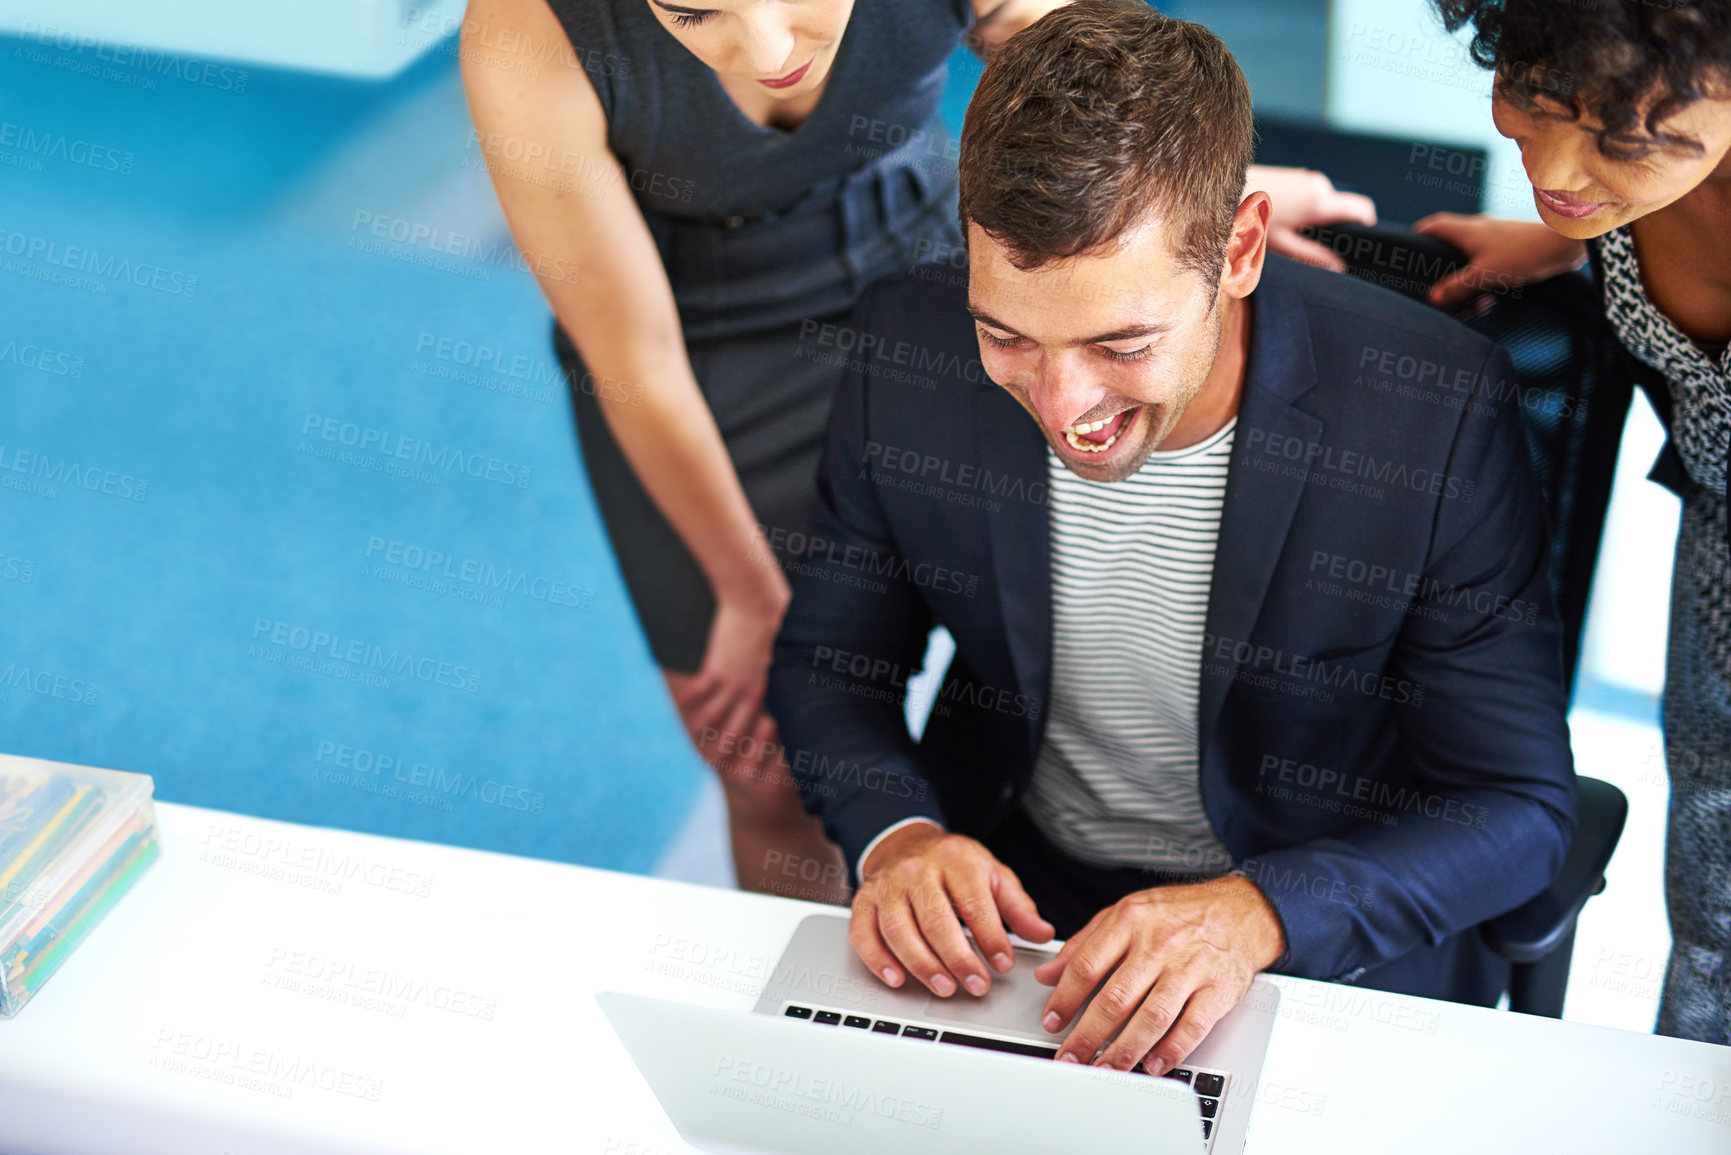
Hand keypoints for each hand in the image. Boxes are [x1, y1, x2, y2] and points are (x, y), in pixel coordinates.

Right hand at [667, 580, 789, 765]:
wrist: (758, 599)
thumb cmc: (777, 619)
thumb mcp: (788, 647)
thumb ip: (787, 664)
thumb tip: (794, 668)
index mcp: (774, 691)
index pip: (767, 727)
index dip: (759, 746)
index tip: (753, 761)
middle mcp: (754, 693)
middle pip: (739, 733)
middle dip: (726, 753)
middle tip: (714, 769)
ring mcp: (735, 683)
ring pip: (714, 718)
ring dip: (701, 734)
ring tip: (690, 746)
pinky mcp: (717, 668)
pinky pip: (698, 692)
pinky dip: (685, 701)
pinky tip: (676, 708)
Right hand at [850, 822, 1054, 995]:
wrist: (907, 842)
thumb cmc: (953, 864)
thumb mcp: (992, 874)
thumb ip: (1017, 906)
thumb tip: (1043, 934)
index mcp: (956, 860)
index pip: (974, 904)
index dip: (991, 938)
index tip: (1003, 964)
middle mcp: (918, 870)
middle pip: (936, 920)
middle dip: (958, 959)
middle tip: (977, 985)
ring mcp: (887, 885)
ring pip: (899, 930)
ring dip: (922, 965)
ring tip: (945, 987)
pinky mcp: (864, 900)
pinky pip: (864, 933)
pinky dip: (878, 960)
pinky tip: (897, 979)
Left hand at [1034, 875, 1283, 1074]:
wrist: (1240, 911)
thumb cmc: (1179, 914)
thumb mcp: (1125, 913)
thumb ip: (1084, 944)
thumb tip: (1049, 974)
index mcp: (1130, 921)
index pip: (1087, 965)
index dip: (1064, 999)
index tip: (1052, 1022)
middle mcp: (1159, 943)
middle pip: (1115, 997)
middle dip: (1088, 1035)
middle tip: (1071, 1057)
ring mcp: (1190, 967)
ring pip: (1152, 1017)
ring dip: (1125, 1050)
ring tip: (1105, 1068)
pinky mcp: (1218, 989)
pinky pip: (1192, 1026)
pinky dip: (1170, 1051)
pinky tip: (1153, 1065)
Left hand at [1246, 165, 1377, 271]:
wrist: (1224, 191)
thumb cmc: (1249, 221)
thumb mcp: (1282, 245)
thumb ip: (1313, 256)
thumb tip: (1340, 268)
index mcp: (1319, 201)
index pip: (1362, 208)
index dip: (1366, 226)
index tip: (1359, 243)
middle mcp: (1318, 184)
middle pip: (1341, 209)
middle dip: (1332, 227)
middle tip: (1312, 244)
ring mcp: (1306, 176)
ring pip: (1324, 202)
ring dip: (1314, 218)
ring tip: (1290, 232)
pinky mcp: (1296, 174)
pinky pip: (1311, 194)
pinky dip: (1304, 208)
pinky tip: (1283, 219)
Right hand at [1413, 214, 1587, 309]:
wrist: (1566, 244)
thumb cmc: (1523, 254)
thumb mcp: (1485, 275)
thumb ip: (1457, 287)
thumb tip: (1432, 297)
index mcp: (1467, 230)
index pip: (1432, 225)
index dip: (1417, 236)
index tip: (1407, 251)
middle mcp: (1479, 228)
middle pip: (1449, 243)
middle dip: (1441, 268)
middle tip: (1437, 288)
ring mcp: (1496, 235)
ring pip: (1470, 256)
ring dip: (1465, 279)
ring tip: (1470, 304)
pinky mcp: (1511, 244)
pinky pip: (1487, 260)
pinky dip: (1482, 277)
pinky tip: (1490, 296)